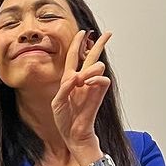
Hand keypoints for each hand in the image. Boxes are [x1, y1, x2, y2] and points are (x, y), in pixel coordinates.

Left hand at [50, 29, 111, 160]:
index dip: (77, 44)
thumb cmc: (64, 119)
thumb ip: (65, 87)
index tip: (82, 32)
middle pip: (91, 56)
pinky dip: (96, 78)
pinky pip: (103, 79)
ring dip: (89, 69)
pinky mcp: (99, 93)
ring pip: (98, 65)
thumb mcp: (57, 102)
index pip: (73, 57)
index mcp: (69, 79)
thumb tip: (76, 76)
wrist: (73, 133)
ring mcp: (91, 86)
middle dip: (99, 44)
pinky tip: (88, 82)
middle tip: (108, 33)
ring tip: (82, 80)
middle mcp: (82, 80)